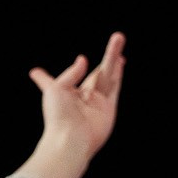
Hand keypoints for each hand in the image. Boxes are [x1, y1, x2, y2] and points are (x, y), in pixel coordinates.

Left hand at [30, 32, 124, 161]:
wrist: (71, 140)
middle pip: (98, 72)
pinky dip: (118, 74)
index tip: (62, 66)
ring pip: (108, 73)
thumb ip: (70, 73)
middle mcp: (84, 96)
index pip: (68, 78)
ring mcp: (98, 101)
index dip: (70, 70)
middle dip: (108, 55)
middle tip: (118, 36)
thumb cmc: (57, 116)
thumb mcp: (56, 89)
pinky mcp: (108, 108)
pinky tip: (120, 61)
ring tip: (119, 37)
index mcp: (67, 93)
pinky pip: (114, 87)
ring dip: (114, 56)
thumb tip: (83, 60)